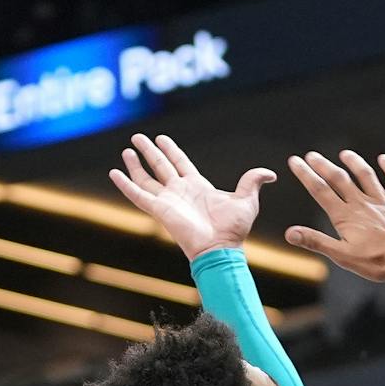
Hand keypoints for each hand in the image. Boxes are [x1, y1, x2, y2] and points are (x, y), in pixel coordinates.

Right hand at [110, 133, 276, 259]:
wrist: (220, 248)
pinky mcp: (159, 210)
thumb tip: (270, 174)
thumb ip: (253, 182)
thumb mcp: (247, 200)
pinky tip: (114, 173)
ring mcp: (168, 200)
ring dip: (136, 165)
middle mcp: (180, 191)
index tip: (161, 138)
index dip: (170, 150)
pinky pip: (138, 195)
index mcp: (197, 186)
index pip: (180, 163)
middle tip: (138, 137)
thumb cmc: (234, 229)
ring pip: (147, 178)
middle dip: (149, 152)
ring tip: (126, 150)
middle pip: (160, 166)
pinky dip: (125, 184)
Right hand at [283, 151, 384, 281]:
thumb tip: (290, 233)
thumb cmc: (379, 260)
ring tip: (345, 154)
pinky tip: (384, 159)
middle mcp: (362, 204)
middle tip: (312, 155)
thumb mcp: (343, 256)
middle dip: (324, 166)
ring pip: (366, 176)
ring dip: (354, 163)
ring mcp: (383, 201)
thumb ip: (316, 242)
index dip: (306, 175)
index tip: (296, 161)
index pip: (321, 191)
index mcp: (346, 217)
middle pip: (339, 179)